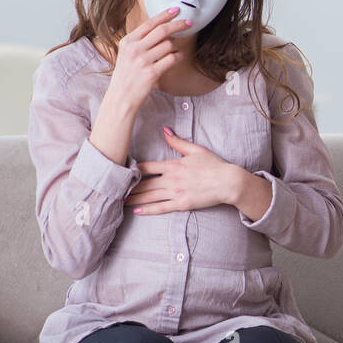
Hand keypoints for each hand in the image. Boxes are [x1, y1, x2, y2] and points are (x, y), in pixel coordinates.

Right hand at [107, 6, 193, 111]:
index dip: (164, 15)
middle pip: (162, 31)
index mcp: (128, 42)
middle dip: (178, 24)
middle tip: (189, 23)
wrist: (120, 98)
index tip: (175, 10)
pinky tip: (177, 57)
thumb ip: (140, 42)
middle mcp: (134, 49)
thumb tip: (162, 30)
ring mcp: (143, 61)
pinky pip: (173, 58)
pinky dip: (178, 56)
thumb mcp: (126, 54)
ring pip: (169, 44)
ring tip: (174, 51)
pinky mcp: (152, 73)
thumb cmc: (126, 76)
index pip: (149, 24)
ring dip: (176, 46)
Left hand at [124, 127, 240, 214]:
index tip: (122, 171)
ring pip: (150, 196)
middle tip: (114, 190)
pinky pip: (161, 207)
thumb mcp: (196, 150)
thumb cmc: (214, 165)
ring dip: (134, 199)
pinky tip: (137, 210)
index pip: (147, 167)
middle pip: (144, 184)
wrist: (228, 182)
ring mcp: (176, 192)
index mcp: (173, 165)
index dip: (133, 169)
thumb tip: (165, 131)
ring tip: (120, 201)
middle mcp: (171, 179)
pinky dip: (148, 209)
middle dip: (129, 187)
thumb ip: (178, 142)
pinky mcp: (182, 203)